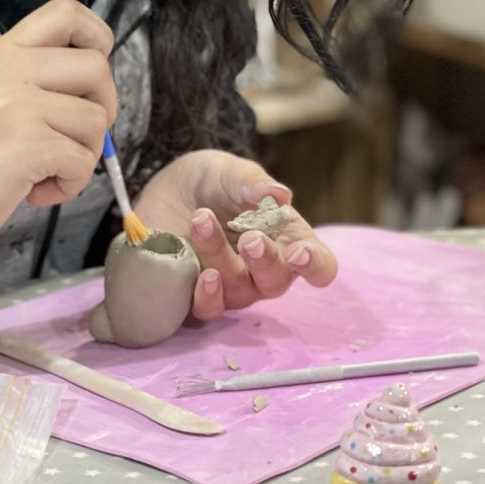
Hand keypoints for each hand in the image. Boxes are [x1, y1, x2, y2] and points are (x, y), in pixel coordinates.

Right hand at [0, 0, 115, 271]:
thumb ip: (34, 83)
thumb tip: (96, 89)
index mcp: (0, 54)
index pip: (65, 11)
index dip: (96, 36)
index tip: (90, 77)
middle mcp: (7, 69)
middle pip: (97, 66)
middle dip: (102, 108)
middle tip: (71, 139)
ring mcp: (16, 105)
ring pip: (96, 119)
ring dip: (82, 155)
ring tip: (42, 172)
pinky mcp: (25, 145)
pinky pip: (83, 161)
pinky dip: (70, 185)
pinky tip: (34, 192)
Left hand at [133, 149, 337, 321]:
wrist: (167, 188)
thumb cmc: (213, 180)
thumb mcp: (230, 172)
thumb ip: (252, 183)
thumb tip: (280, 194)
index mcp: (288, 238)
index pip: (317, 265)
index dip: (314, 265)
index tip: (299, 252)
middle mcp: (264, 270)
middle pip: (276, 283)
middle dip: (265, 262)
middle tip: (249, 238)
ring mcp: (232, 286)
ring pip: (238, 292)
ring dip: (222, 260)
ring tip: (201, 220)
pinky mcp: (197, 295)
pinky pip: (207, 311)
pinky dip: (207, 297)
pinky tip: (202, 275)